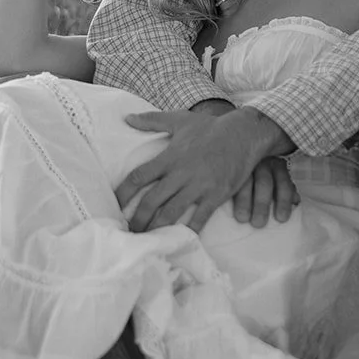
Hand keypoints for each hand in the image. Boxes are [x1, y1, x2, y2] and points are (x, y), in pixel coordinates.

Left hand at [116, 106, 288, 232]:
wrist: (244, 134)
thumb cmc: (211, 127)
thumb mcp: (180, 119)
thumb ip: (152, 120)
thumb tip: (127, 118)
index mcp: (169, 157)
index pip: (139, 176)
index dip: (123, 193)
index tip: (114, 205)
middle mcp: (181, 173)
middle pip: (151, 201)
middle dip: (137, 219)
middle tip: (128, 232)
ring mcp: (198, 186)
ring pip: (171, 213)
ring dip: (156, 228)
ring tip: (147, 240)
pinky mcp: (216, 195)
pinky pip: (199, 218)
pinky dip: (189, 230)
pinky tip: (179, 240)